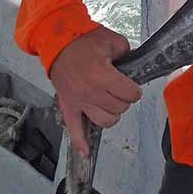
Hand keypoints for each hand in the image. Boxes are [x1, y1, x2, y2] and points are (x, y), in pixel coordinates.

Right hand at [50, 26, 140, 156]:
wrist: (57, 43)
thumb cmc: (84, 40)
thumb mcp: (113, 40)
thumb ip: (127, 53)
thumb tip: (135, 64)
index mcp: (102, 75)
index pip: (129, 94)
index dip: (134, 90)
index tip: (132, 87)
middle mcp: (90, 92)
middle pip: (119, 108)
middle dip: (124, 100)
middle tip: (120, 91)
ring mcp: (78, 101)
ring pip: (104, 121)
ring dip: (112, 114)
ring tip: (110, 103)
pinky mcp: (68, 106)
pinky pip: (73, 130)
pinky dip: (80, 143)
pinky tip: (86, 153)